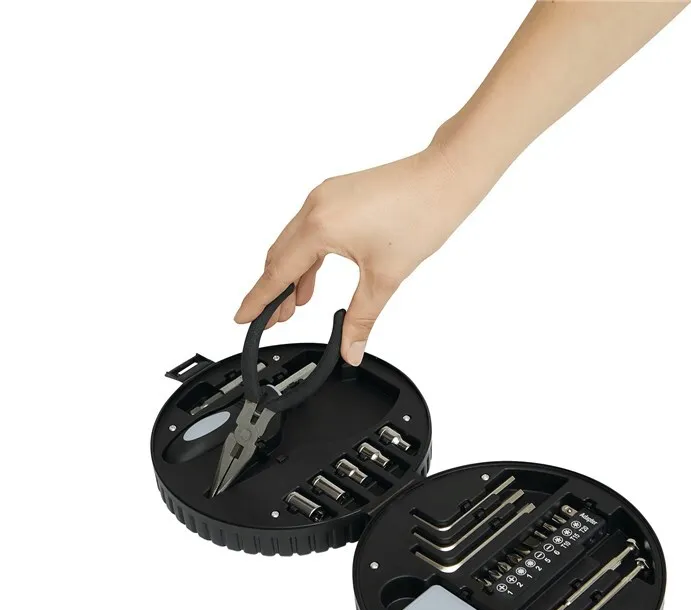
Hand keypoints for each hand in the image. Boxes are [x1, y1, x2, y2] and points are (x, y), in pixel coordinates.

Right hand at [235, 141, 480, 364]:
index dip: (258, 300)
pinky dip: (307, 256)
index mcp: (320, 226)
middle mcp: (315, 206)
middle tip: (271, 321)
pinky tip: (313, 278)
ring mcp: (325, 196)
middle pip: (279, 256)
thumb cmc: (421, 215)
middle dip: (273, 291)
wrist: (446, 177)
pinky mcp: (338, 194)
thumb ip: (362, 318)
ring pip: (294, 242)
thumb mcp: (385, 278)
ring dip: (291, 274)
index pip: (277, 271)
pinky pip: (309, 229)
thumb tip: (351, 349)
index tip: (243, 318)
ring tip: (294, 305)